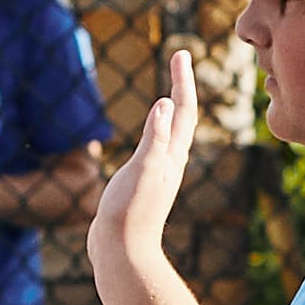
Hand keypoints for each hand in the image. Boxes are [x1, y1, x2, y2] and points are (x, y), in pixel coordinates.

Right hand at [99, 43, 208, 273]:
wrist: (121, 251)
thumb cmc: (130, 212)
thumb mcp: (143, 169)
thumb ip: (155, 137)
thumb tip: (165, 102)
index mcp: (173, 156)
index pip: (183, 110)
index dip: (182, 80)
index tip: (180, 53)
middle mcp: (171, 163)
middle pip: (182, 118)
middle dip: (180, 87)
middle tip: (178, 59)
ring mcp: (159, 174)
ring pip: (172, 134)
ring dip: (172, 109)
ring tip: (171, 91)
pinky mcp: (144, 185)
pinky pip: (156, 148)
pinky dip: (156, 131)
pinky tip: (151, 135)